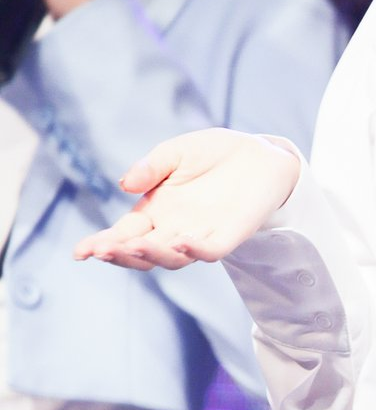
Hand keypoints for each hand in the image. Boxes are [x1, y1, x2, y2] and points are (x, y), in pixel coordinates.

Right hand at [74, 128, 300, 271]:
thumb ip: (151, 167)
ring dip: (152, 254)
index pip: (123, 233)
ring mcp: (201, 235)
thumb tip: (125, 184)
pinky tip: (181, 243)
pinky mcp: (229, 235)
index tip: (80, 252)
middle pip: (142, 252)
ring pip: (172, 258)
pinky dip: (195, 250)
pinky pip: (210, 250)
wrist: (260, 154)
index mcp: (156, 211)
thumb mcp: (176, 152)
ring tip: (134, 246)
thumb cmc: (215, 153)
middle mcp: (174, 229)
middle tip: (101, 250)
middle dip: (120, 253)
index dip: (102, 243)